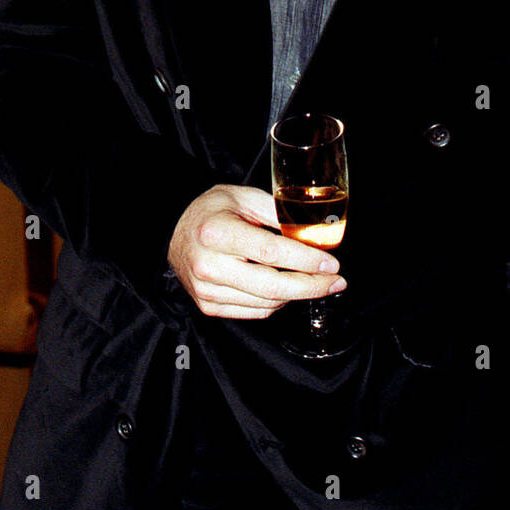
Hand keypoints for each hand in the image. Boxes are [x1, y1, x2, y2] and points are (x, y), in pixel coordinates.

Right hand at [167, 184, 346, 318]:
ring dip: (297, 295)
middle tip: (336, 282)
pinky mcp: (208, 306)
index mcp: (217, 233)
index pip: (272, 252)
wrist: (173, 232)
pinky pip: (254, 312)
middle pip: (272, 286)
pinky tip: (288, 290)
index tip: (332, 264)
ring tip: (314, 282)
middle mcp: (209, 265)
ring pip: (267, 303)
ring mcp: (207, 290)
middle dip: (311, 286)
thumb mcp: (243, 197)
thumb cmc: (211, 211)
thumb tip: (315, 230)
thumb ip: (277, 212)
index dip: (307, 261)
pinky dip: (278, 303)